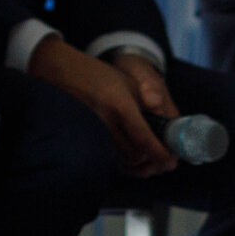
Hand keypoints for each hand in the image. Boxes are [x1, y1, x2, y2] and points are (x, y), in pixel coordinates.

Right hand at [29, 37, 175, 176]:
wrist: (64, 72)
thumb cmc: (99, 75)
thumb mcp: (128, 81)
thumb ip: (147, 100)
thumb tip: (166, 120)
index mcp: (121, 104)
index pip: (143, 137)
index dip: (159, 153)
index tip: (170, 159)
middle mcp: (107, 120)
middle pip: (134, 155)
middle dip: (151, 161)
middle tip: (164, 159)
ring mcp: (96, 130)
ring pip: (122, 159)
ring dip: (138, 163)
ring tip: (150, 158)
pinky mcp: (88, 136)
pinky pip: (110, 156)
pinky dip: (123, 159)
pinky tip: (132, 154)